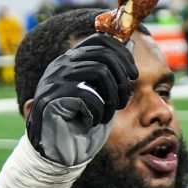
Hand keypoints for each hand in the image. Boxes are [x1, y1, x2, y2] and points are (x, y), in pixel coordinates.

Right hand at [26, 34, 136, 166]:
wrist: (55, 147)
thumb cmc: (80, 119)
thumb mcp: (99, 92)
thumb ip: (110, 70)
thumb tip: (130, 44)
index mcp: (71, 61)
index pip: (100, 40)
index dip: (123, 54)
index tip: (133, 74)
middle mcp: (62, 65)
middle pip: (105, 54)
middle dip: (123, 78)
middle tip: (124, 100)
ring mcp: (56, 79)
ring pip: (101, 71)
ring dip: (114, 96)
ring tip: (110, 112)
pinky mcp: (54, 96)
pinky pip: (90, 95)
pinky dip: (100, 111)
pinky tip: (94, 121)